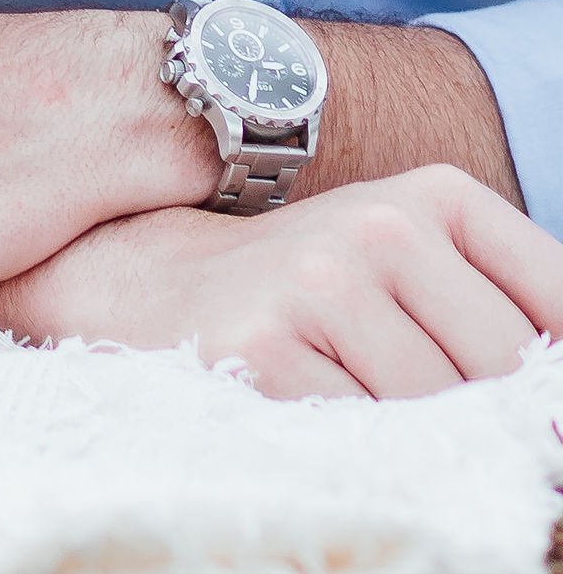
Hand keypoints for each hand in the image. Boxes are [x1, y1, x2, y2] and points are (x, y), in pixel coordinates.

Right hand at [0, 169, 562, 398]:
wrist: (140, 276)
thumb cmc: (299, 288)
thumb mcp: (406, 263)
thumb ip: (489, 313)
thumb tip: (552, 412)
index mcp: (436, 196)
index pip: (553, 302)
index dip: (552, 381)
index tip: (536, 425)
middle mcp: (382, 226)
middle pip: (502, 372)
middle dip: (497, 431)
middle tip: (468, 454)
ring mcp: (320, 284)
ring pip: (437, 412)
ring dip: (429, 453)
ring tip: (394, 448)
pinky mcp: (265, 349)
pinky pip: (362, 442)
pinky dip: (368, 466)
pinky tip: (342, 449)